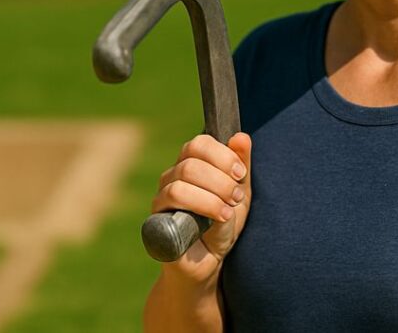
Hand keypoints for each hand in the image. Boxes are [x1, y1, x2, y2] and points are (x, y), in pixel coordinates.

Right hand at [152, 132, 252, 283]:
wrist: (209, 261)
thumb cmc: (222, 223)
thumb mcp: (240, 193)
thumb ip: (241, 165)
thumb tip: (241, 136)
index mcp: (192, 164)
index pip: (199, 143)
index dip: (221, 155)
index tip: (240, 173)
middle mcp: (172, 176)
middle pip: (190, 163)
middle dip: (220, 179)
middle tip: (237, 197)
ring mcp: (161, 198)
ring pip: (180, 183)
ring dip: (211, 197)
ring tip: (228, 212)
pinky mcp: (156, 220)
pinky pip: (171, 206)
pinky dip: (201, 210)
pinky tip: (217, 221)